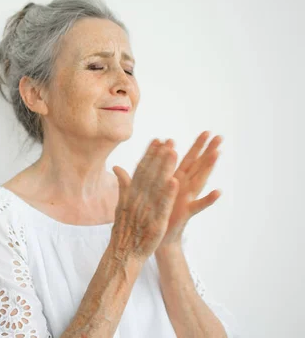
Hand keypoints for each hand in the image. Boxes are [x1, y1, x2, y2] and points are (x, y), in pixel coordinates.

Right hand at [111, 139, 179, 259]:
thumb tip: (117, 167)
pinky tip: (174, 181)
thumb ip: (122, 185)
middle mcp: (138, 198)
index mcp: (131, 193)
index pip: (141, 170)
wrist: (123, 252)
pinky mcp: (155, 222)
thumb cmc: (124, 229)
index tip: (157, 140)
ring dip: (164, 169)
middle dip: (159, 156)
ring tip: (173, 153)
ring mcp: (146, 210)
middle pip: (149, 174)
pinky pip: (162, 206)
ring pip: (157, 186)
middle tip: (169, 141)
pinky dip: (168, 194)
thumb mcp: (121, 203)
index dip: (149, 155)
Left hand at [157, 132, 221, 250]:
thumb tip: (150, 158)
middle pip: (198, 166)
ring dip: (208, 167)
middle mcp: (184, 188)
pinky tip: (218, 191)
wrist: (158, 237)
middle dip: (207, 150)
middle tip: (220, 136)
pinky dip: (208, 199)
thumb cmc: (156, 213)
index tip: (206, 132)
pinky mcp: (185, 213)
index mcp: (176, 181)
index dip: (196, 146)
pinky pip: (198, 205)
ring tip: (218, 153)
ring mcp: (186, 199)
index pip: (188, 160)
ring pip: (199, 180)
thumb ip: (152, 172)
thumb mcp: (152, 189)